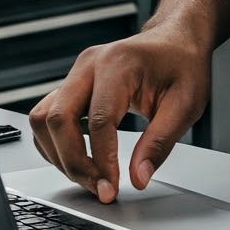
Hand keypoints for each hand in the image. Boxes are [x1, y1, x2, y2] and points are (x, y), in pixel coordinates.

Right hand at [30, 26, 210, 202]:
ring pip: (43, 119)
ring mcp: (76, 74)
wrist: (175, 40)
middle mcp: (89, 65)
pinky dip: (56, 144)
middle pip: (57, 119)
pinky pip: (46, 117)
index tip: (112, 188)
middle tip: (100, 189)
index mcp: (119, 64)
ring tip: (91, 178)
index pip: (99, 120)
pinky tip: (81, 160)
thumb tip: (138, 178)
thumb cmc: (183, 65)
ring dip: (59, 155)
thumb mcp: (186, 104)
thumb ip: (161, 142)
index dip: (101, 160)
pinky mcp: (71, 85)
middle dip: (74, 162)